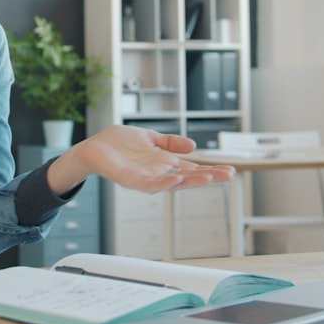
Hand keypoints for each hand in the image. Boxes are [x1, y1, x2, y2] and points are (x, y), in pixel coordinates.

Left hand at [47, 125, 234, 194]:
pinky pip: (148, 184)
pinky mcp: (129, 179)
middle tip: (228, 176)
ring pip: (170, 183)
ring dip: (189, 182)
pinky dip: (162, 183)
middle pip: (187, 178)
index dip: (210, 170)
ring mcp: (144, 178)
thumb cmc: (119, 144)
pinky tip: (175, 178)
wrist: (93, 148)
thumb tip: (193, 146)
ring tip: (208, 177)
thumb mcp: (150, 139)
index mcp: (163, 164)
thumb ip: (170, 143)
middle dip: (208, 178)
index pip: (191, 169)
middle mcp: (157, 173)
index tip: (230, 171)